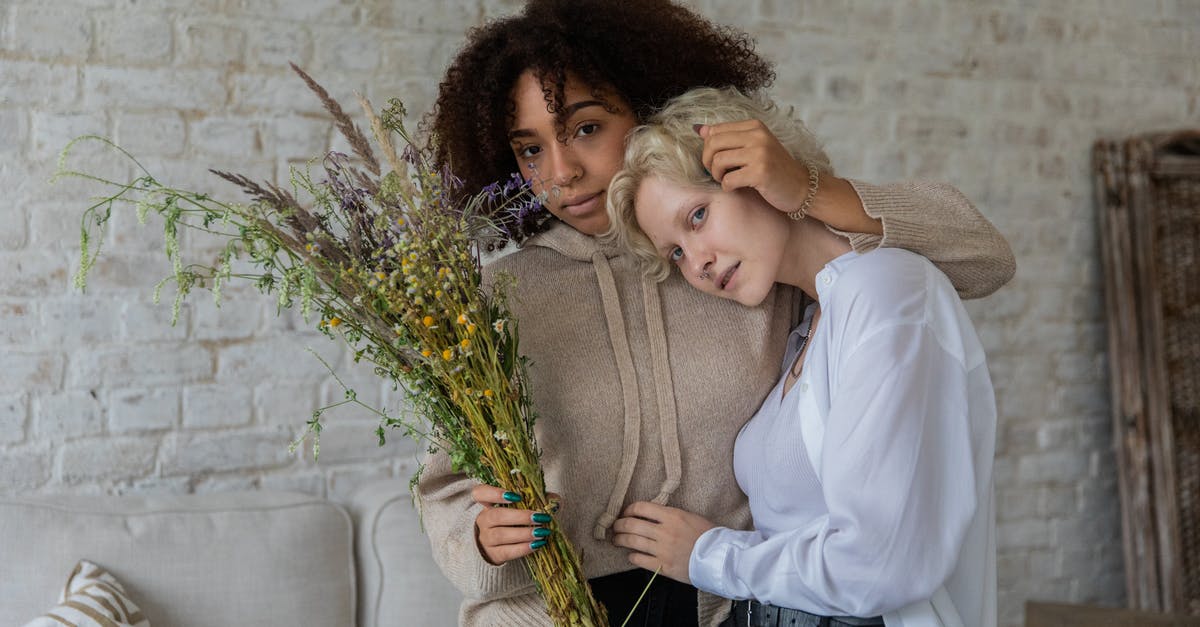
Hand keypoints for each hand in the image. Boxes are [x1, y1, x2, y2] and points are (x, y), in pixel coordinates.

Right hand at [472, 485, 559, 565]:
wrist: (495, 547)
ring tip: (542, 532)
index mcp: (486, 503)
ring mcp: (485, 538)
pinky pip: (507, 551)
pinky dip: (523, 548)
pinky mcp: (493, 554)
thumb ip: (534, 500)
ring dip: (524, 533)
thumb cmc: (510, 522)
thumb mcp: (517, 508)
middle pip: (496, 516)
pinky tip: (537, 544)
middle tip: (540, 517)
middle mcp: (483, 520)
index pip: (480, 493)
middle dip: (520, 516)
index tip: (515, 496)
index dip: (495, 493)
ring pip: (501, 535)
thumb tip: (555, 500)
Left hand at [611, 501, 715, 583]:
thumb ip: (670, 516)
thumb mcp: (689, 517)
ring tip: (616, 540)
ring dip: (620, 540)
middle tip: (615, 527)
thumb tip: (651, 515)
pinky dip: (632, 556)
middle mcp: (665, 531)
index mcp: (672, 516)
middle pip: (632, 525)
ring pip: (632, 542)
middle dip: (619, 525)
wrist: (720, 557)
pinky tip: (631, 555)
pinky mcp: (663, 566)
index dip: (628, 510)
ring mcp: (663, 550)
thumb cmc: (708, 535)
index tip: (625, 513)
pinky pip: (640, 560)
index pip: (641, 508)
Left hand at [699, 119, 813, 213]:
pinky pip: (728, 180)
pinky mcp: (760, 172)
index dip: (708, 149)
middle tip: (716, 173)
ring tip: (726, 180)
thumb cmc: (774, 169)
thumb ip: (728, 137)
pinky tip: (737, 188)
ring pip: (718, 161)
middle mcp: (758, 135)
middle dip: (707, 161)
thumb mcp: (754, 147)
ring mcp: (760, 153)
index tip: (715, 161)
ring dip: (717, 175)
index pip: (715, 131)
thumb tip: (700, 129)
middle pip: (712, 143)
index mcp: (754, 126)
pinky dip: (727, 187)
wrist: (801, 186)